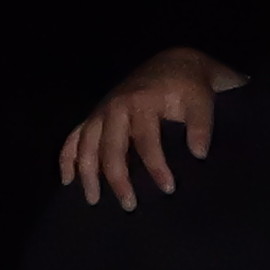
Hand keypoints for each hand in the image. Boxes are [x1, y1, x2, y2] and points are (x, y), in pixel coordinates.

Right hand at [53, 50, 242, 206]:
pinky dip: (67, 157)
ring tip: (93, 200)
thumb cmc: (188, 86)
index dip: (156, 166)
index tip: (168, 189)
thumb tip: (198, 154)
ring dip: (87, 173)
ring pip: (86, 144)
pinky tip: (67, 181)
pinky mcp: (95, 115)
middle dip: (117, 179)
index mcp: (140, 101)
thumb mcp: (202, 100)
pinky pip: (73, 137)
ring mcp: (101, 111)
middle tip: (129, 206)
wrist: (173, 64)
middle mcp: (114, 106)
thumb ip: (201, 125)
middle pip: (110, 147)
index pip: (146, 140)